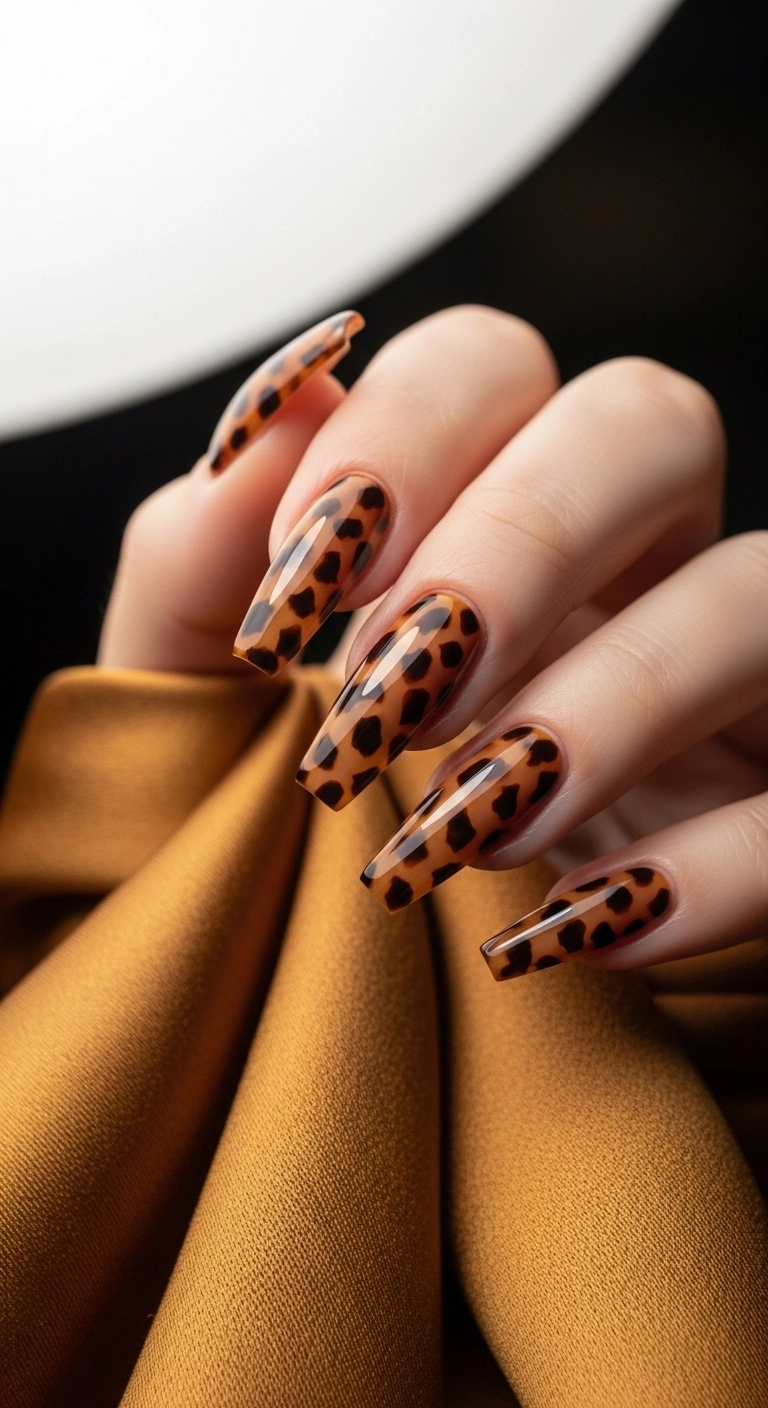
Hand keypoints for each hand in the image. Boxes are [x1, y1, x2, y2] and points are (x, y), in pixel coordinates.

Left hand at [100, 306, 767, 978]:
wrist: (364, 999)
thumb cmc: (289, 829)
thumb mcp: (209, 708)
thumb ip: (199, 566)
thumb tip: (265, 416)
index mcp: (489, 508)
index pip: (494, 362)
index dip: (401, 435)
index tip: (301, 585)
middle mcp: (632, 562)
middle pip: (656, 422)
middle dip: (519, 536)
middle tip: (394, 684)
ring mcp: (731, 684)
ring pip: (757, 597)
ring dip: (607, 704)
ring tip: (461, 825)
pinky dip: (707, 873)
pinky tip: (566, 933)